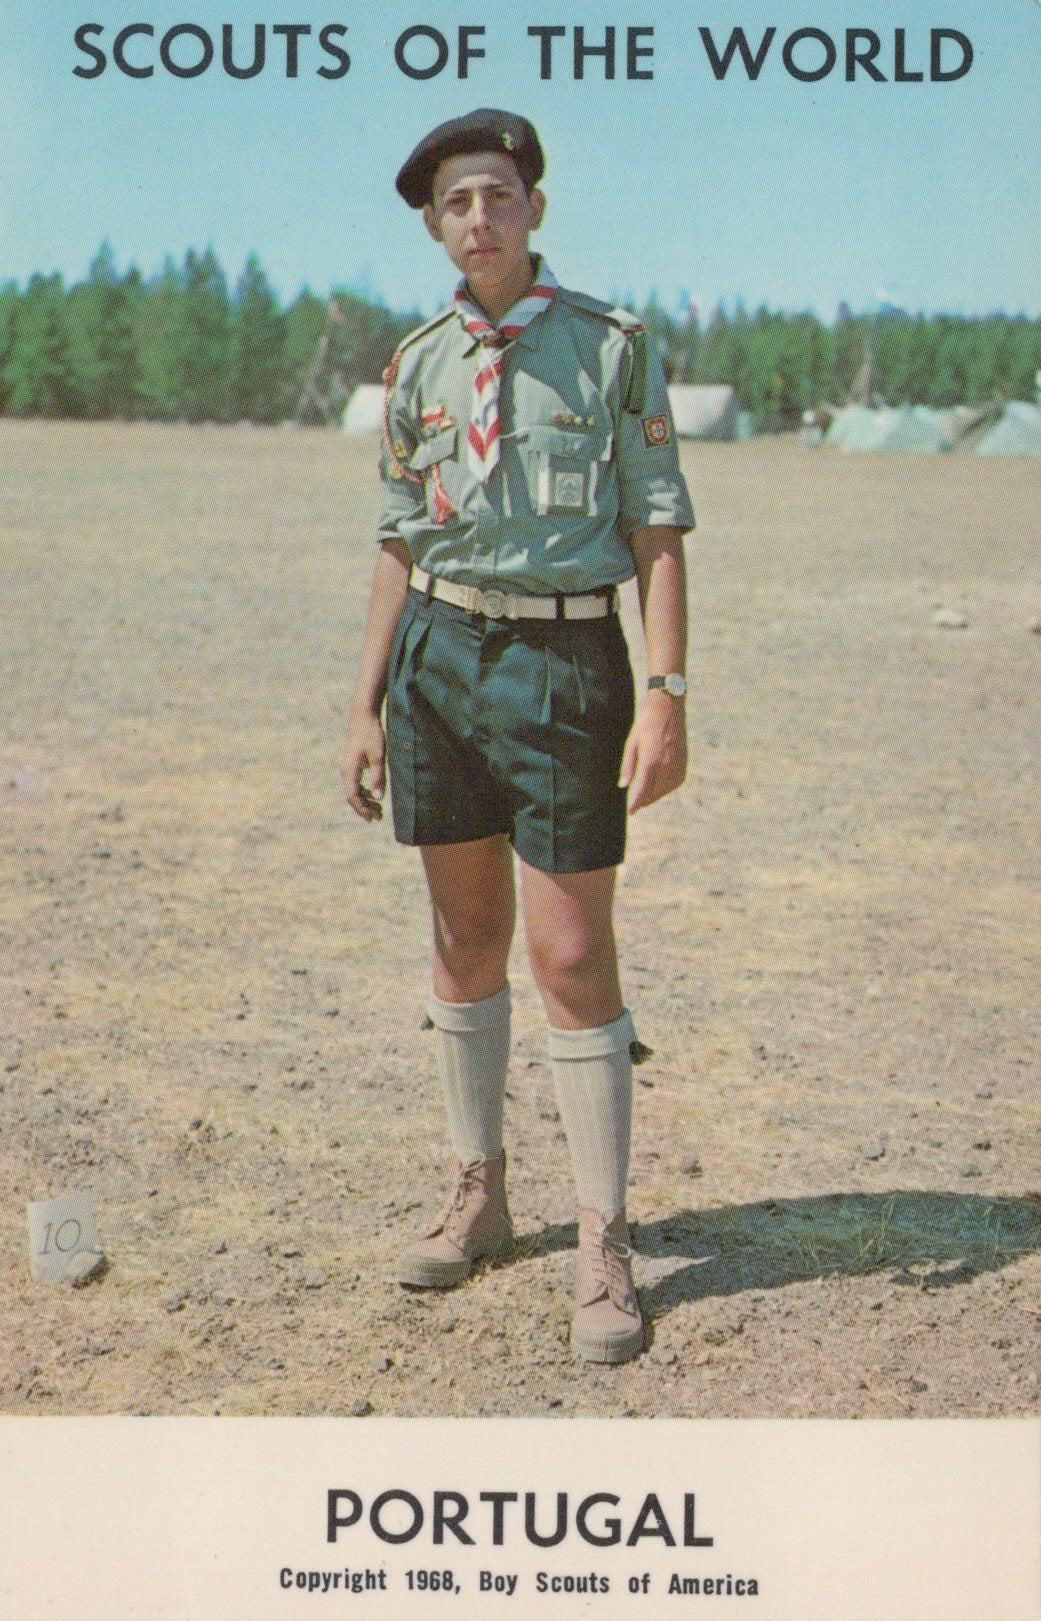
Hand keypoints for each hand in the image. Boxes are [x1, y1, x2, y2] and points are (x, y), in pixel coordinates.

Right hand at [340, 713, 386, 821]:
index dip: (362, 809)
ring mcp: (347, 767)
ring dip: (365, 800)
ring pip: (354, 789)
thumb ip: (378, 777)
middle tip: (379, 817)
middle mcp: (345, 770)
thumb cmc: (372, 735)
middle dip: (365, 808)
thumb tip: (379, 798)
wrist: (363, 716)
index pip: (353, 796)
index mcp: (350, 770)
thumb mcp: (378, 756)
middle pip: (353, 796)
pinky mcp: (352, 763)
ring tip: (379, 809)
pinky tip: (374, 794)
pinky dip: (364, 791)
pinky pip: (355, 782)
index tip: (373, 818)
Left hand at [618, 690, 686, 812]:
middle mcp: (666, 766)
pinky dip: (666, 788)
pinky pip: (675, 783)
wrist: (668, 709)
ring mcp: (677, 765)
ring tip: (645, 796)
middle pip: (654, 793)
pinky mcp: (684, 763)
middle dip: (644, 800)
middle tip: (635, 805)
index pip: (642, 790)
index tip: (631, 812)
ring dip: (655, 795)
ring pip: (665, 790)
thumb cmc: (646, 724)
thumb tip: (624, 786)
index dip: (636, 804)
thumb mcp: (631, 743)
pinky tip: (659, 786)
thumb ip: (628, 766)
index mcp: (651, 761)